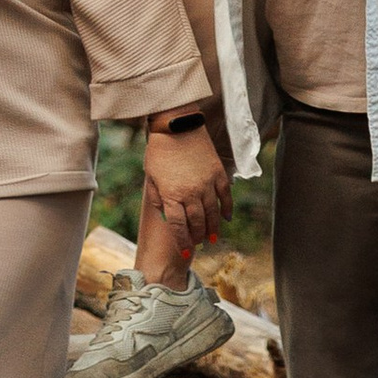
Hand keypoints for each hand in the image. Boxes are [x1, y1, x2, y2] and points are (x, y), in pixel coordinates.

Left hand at [144, 119, 230, 254]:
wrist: (176, 125)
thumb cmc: (159, 150)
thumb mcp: (150, 176)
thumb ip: (156, 199)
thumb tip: (166, 217)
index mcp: (171, 195)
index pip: (178, 226)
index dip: (182, 242)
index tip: (184, 252)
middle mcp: (190, 192)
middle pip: (197, 223)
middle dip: (197, 237)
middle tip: (198, 244)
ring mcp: (206, 183)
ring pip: (212, 214)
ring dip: (212, 229)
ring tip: (211, 239)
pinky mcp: (218, 173)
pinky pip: (225, 197)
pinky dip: (227, 209)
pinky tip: (226, 219)